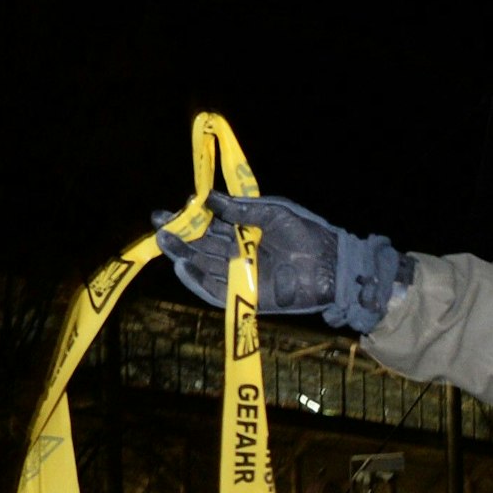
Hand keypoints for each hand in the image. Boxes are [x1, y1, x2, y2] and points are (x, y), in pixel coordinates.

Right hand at [152, 191, 406, 333]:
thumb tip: (208, 198)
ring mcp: (241, 275)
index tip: (168, 211)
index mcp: (244, 232)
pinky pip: (217, 291)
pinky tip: (184, 268)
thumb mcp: (274, 213)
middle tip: (159, 226)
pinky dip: (199, 281)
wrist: (333, 264)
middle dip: (179, 237)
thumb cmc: (308, 234)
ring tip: (166, 242)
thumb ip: (242, 208)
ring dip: (184, 256)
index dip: (187, 219)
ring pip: (205, 267)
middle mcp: (238, 254)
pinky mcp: (247, 294)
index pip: (208, 226)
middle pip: (201, 247)